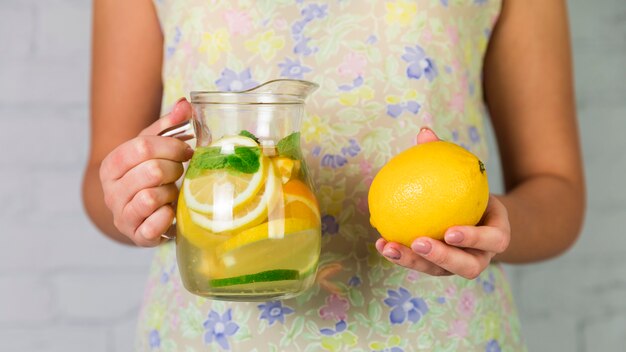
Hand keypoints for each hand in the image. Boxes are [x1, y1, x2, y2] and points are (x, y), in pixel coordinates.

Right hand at [99, 98, 192, 246]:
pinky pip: (155, 224)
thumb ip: (170, 125)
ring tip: (172, 192)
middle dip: (174, 169)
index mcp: (112, 165)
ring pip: (151, 198)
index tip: (187, 150)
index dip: (172, 147)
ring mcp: (122, 216)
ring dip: (170, 193)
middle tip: (180, 172)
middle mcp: (111, 191)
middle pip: (151, 171)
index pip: (142, 147)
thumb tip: (186, 104)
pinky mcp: (136, 236)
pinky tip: (170, 210)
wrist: (139, 214)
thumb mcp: (155, 148)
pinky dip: (168, 216)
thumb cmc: (149, 176)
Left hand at [375, 128, 510, 278]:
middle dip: (442, 257)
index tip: (450, 230)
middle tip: (418, 242)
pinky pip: (420, 264)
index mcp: (497, 235)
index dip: (474, 238)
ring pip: (439, 271)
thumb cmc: (471, 190)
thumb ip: (448, 156)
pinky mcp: (439, 269)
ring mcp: (459, 266)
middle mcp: (481, 256)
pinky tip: (381, 243)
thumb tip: (424, 132)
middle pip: (467, 267)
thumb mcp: (468, 175)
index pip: (493, 240)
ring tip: (389, 246)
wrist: (479, 217)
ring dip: (413, 261)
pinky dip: (401, 255)